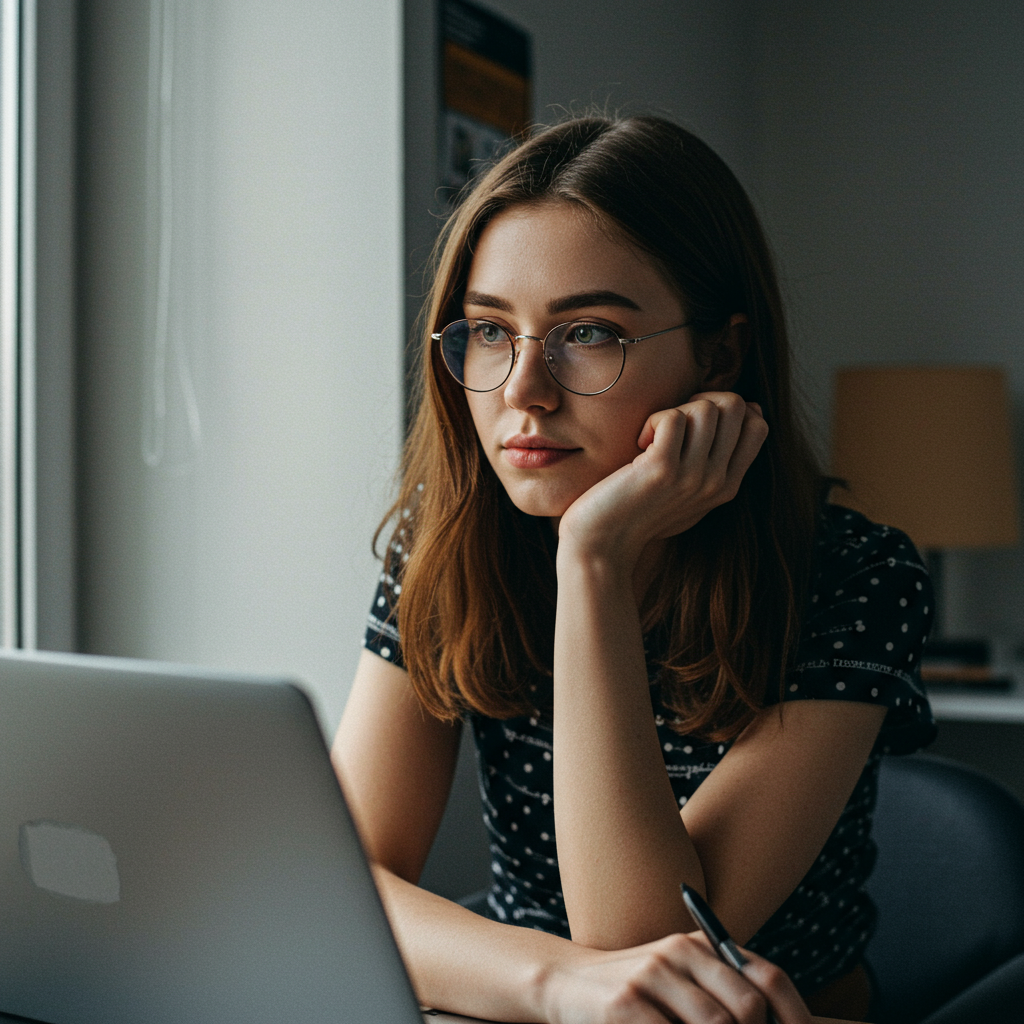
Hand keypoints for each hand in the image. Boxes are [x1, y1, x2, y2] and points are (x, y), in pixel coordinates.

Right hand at [542, 931, 811, 1023]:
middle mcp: (678, 952)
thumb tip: (764, 1019)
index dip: (790, 1019)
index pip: (767, 981)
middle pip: (745, 1007)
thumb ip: (718, 992)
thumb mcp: (677, 979)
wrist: (565, 983)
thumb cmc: (633, 992)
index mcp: (699, 945)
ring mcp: (651, 974)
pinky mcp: (625, 1002)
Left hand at [558, 392, 767, 567]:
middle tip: (674, 423)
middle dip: (702, 401)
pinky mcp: (661, 469)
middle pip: (735, 407)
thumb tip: (754, 407)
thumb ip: (722, 458)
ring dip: (675, 411)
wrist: (604, 543)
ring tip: (655, 437)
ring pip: (706, 408)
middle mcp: (716, 481)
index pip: (757, 426)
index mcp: (728, 486)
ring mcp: (692, 476)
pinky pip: (672, 418)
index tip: (695, 423)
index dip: (727, 409)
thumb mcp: (694, 491)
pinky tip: (640, 444)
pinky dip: (654, 420)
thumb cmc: (641, 512)